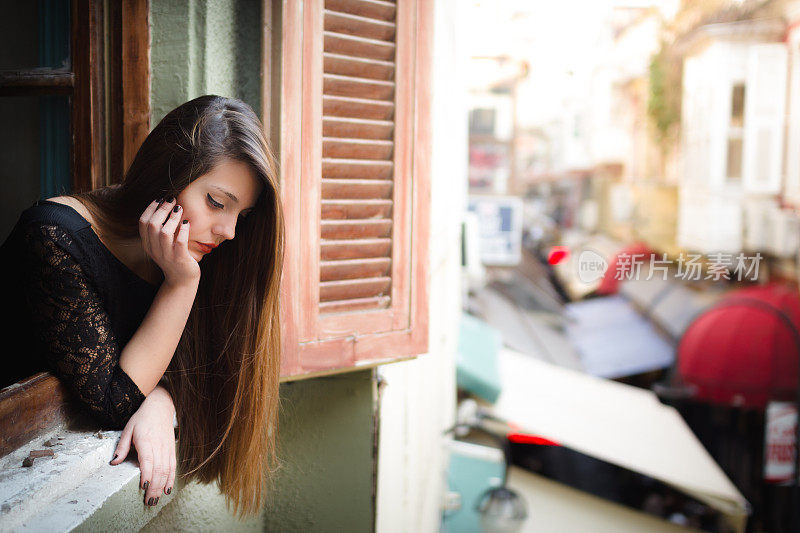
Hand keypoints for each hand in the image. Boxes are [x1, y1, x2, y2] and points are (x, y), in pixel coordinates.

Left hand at [109, 386, 175, 506]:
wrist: (161, 406)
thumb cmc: (142, 418)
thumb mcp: (128, 429)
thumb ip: (122, 446)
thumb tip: (114, 462)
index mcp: (146, 440)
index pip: (148, 460)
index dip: (147, 475)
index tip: (144, 487)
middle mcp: (159, 446)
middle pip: (159, 469)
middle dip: (154, 487)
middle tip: (149, 502)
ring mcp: (167, 448)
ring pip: (167, 470)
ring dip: (162, 486)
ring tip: (156, 500)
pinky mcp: (172, 450)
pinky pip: (173, 467)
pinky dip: (171, 479)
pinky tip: (167, 489)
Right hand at [139, 197, 199, 286]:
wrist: (182, 281)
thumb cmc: (174, 258)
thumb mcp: (162, 245)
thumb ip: (160, 230)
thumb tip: (165, 206)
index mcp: (148, 244)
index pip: (142, 223)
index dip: (150, 208)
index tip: (159, 199)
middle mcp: (154, 249)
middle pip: (153, 225)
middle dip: (162, 209)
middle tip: (172, 199)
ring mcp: (167, 255)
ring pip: (165, 233)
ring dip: (172, 218)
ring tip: (179, 208)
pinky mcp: (180, 259)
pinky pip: (180, 243)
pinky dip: (183, 230)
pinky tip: (187, 222)